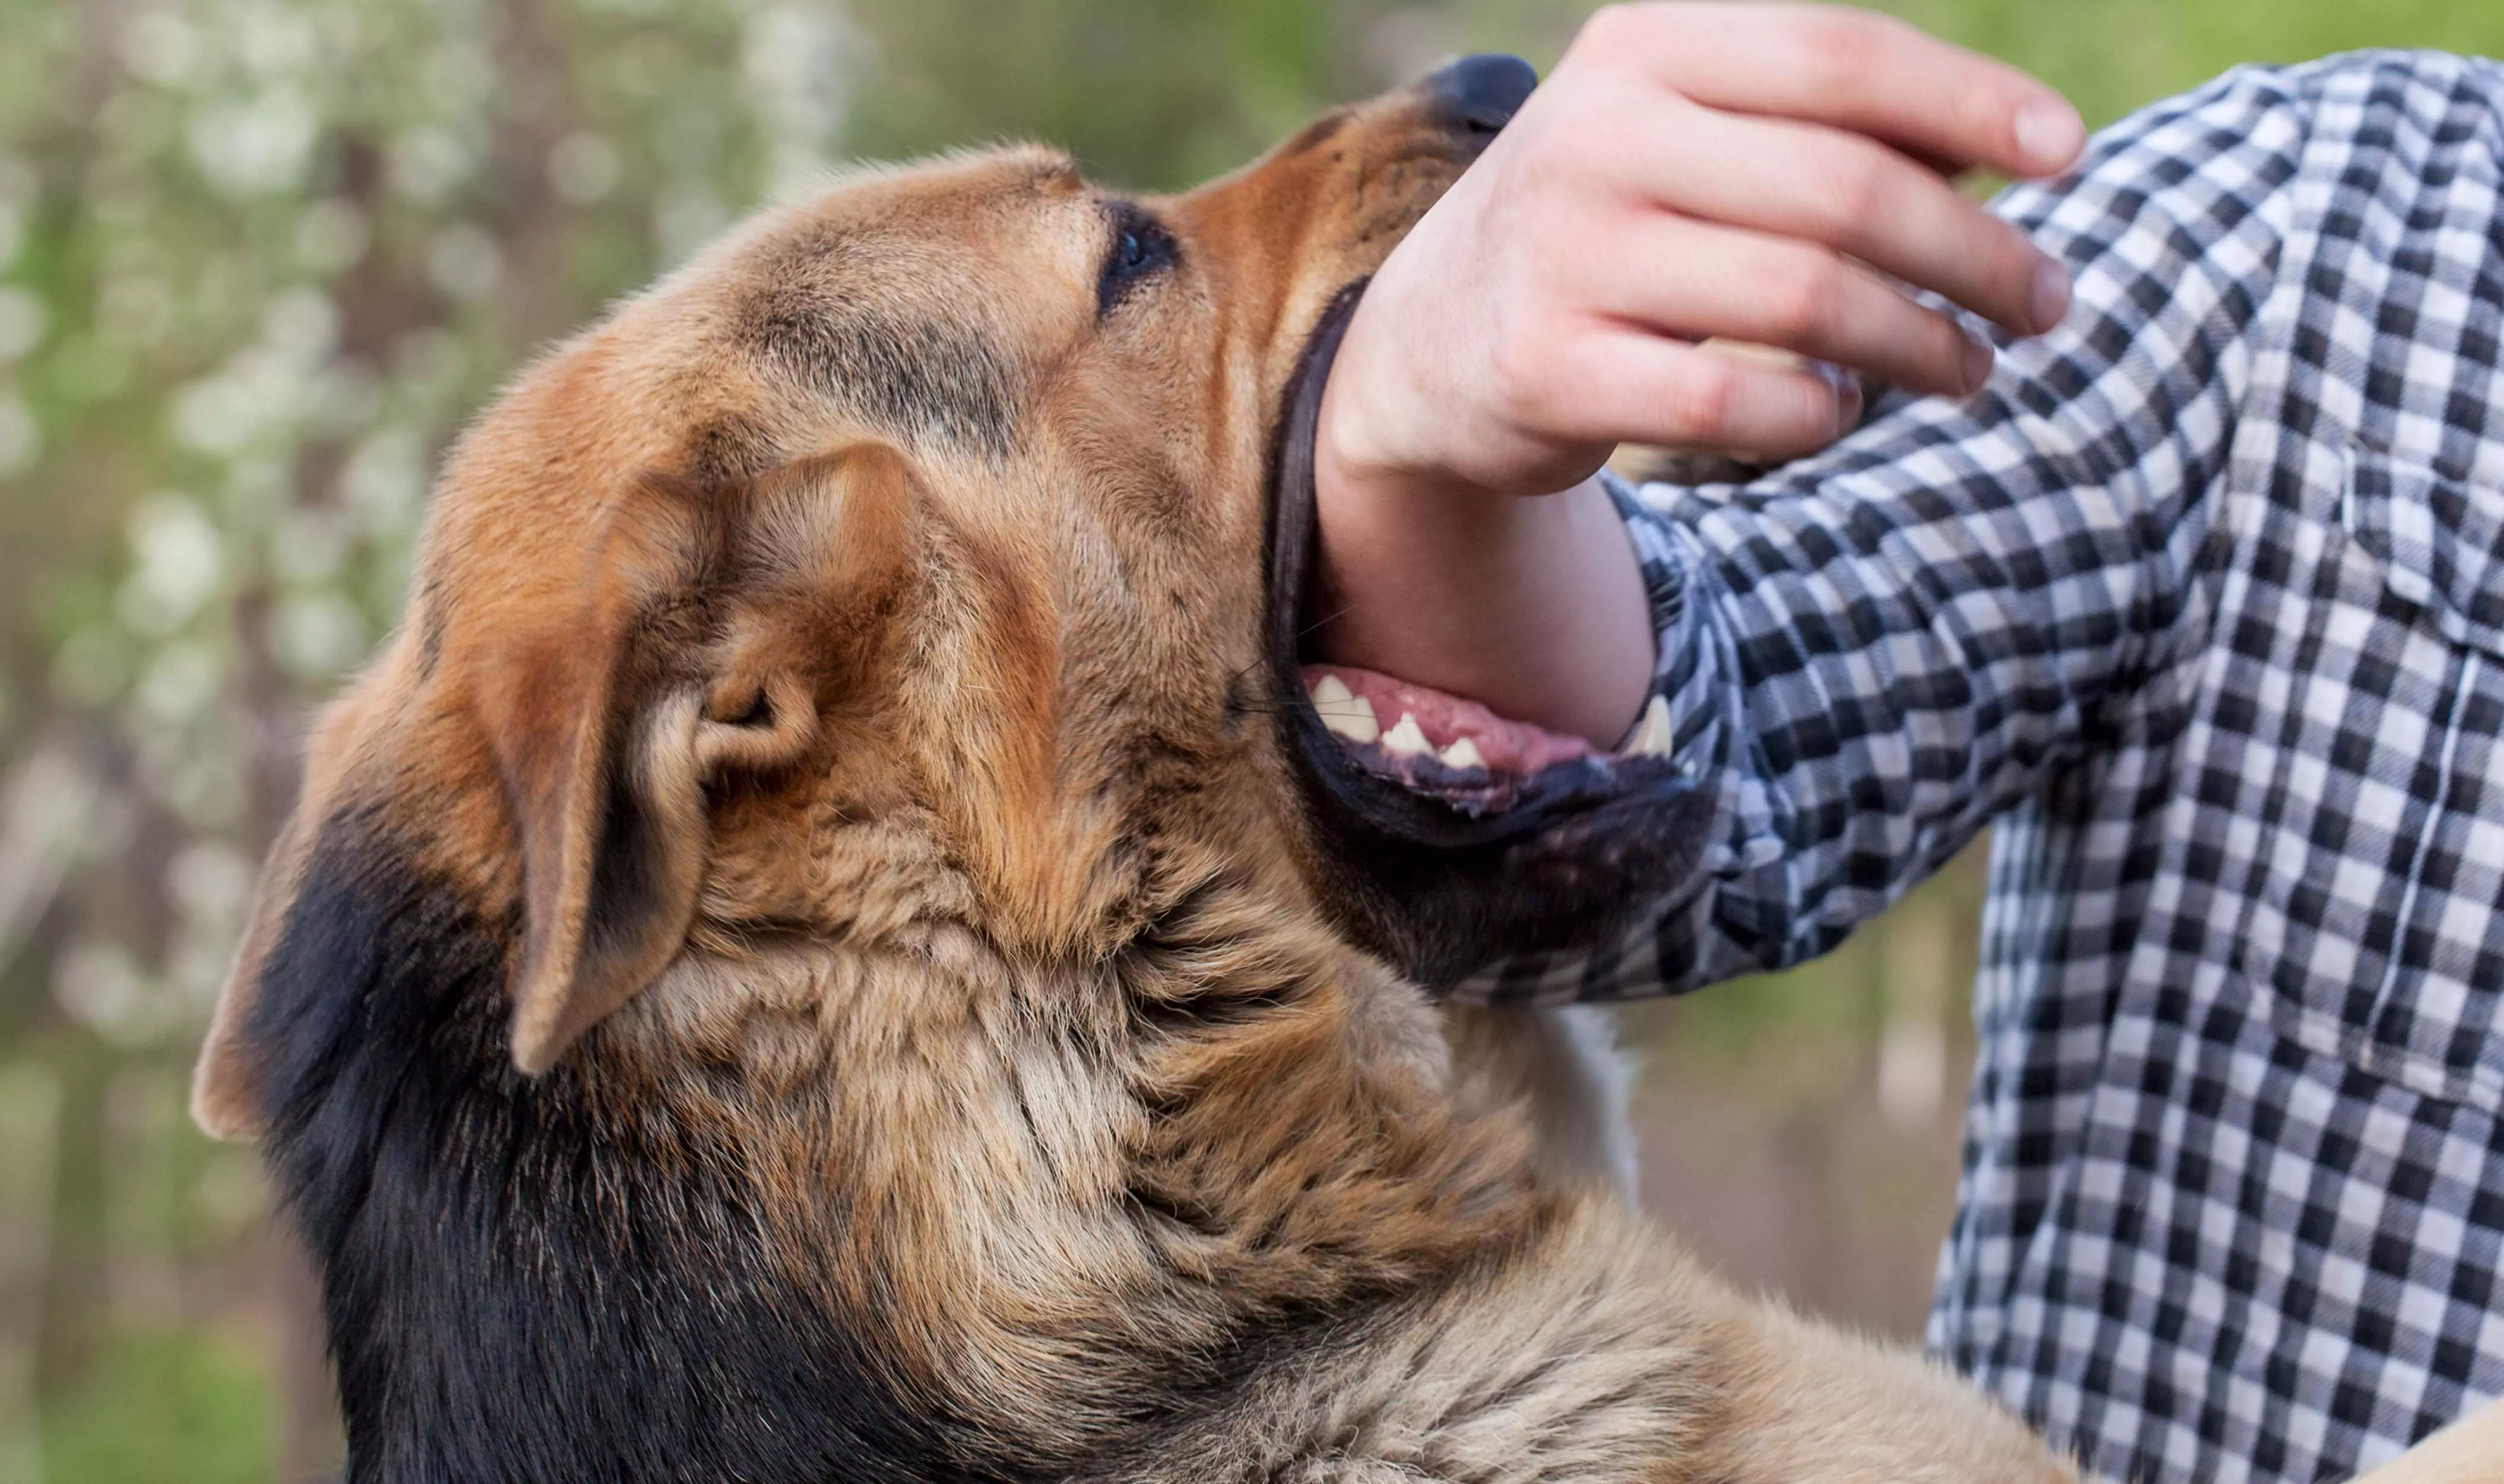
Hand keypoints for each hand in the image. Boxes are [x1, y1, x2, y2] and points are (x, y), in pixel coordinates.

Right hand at [1311, 4, 2086, 746]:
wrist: (1430, 341)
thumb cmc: (1613, 224)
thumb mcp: (1691, 135)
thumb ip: (1826, 126)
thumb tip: (2012, 152)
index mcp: (1644, 49)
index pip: (1841, 57)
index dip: (1971, 103)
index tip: (2068, 158)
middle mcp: (1597, 138)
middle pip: (1845, 189)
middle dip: (1975, 254)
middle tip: (2046, 303)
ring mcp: (1566, 256)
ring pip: (1806, 300)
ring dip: (1922, 345)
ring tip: (1971, 371)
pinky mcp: (1548, 370)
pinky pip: (1735, 401)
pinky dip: (1817, 414)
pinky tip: (1840, 410)